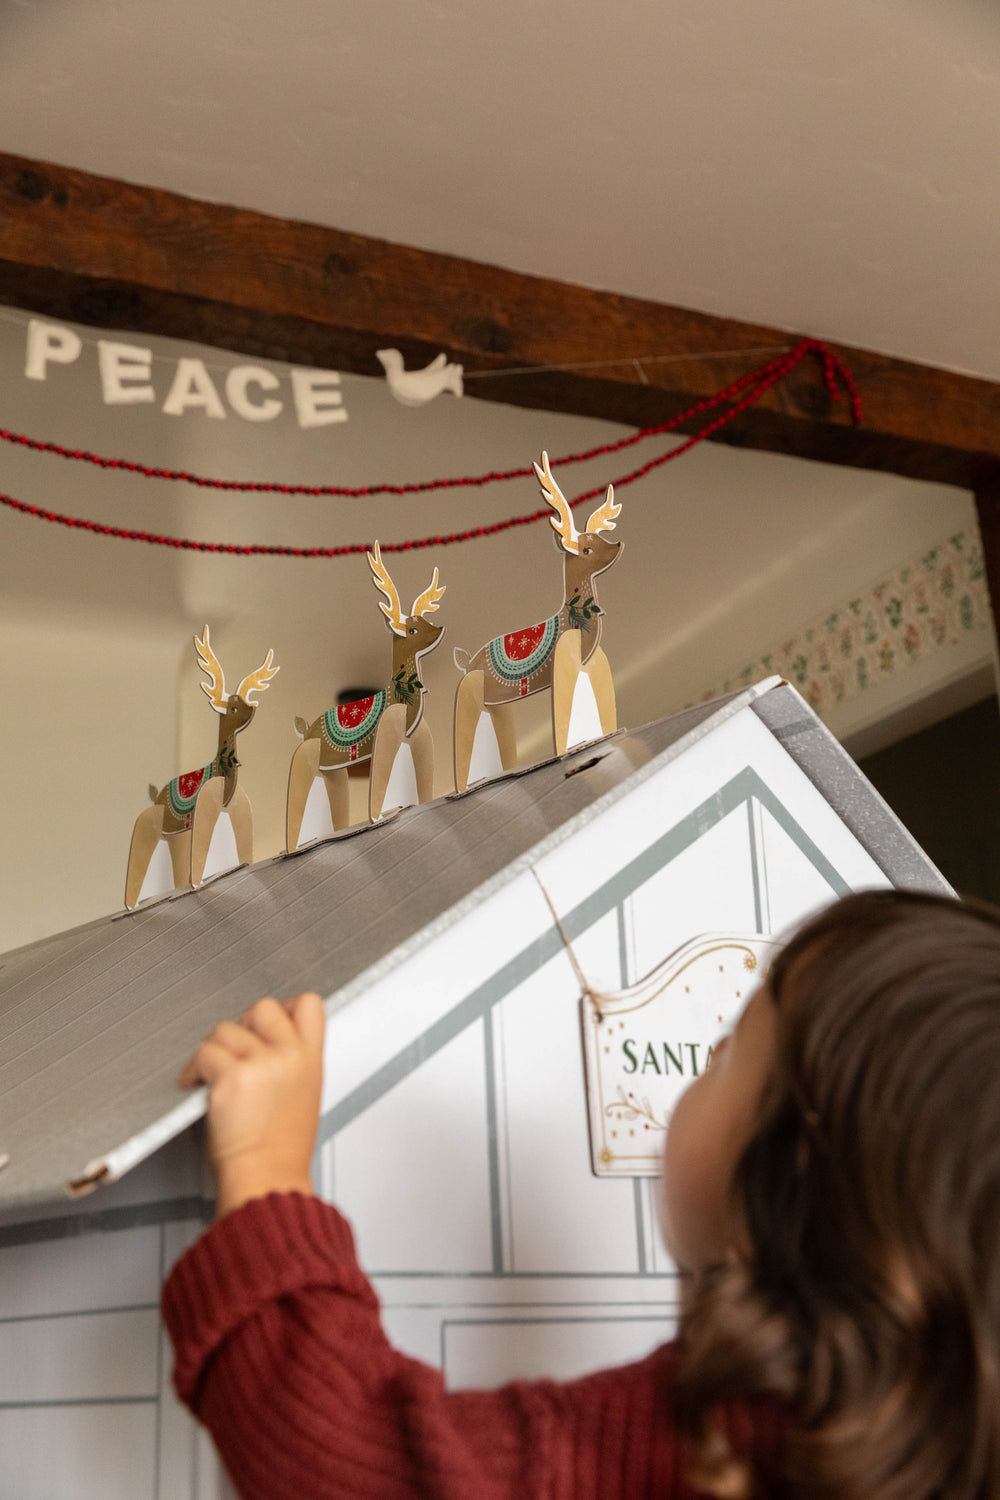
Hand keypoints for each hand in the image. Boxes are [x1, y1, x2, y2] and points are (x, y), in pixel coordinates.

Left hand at [179, 992, 325, 1218]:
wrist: (267, 1181)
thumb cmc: (281, 1152)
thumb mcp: (305, 1097)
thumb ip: (293, 1064)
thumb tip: (269, 1047)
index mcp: (311, 1059)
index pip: (308, 1005)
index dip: (286, 1007)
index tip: (268, 1023)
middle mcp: (289, 1055)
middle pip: (263, 1007)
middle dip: (243, 1026)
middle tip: (235, 1051)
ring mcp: (261, 1063)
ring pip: (226, 1030)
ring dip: (214, 1051)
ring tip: (212, 1075)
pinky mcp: (231, 1076)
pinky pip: (204, 1053)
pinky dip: (193, 1069)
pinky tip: (195, 1084)